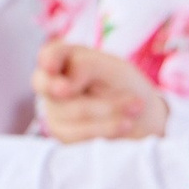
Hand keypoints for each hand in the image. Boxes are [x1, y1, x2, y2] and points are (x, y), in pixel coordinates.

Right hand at [35, 42, 164, 140]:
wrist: (142, 118)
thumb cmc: (124, 85)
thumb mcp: (113, 68)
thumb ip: (87, 67)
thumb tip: (64, 86)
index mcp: (65, 59)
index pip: (49, 55)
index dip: (49, 60)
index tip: (51, 67)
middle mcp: (52, 83)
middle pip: (45, 84)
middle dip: (57, 87)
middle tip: (65, 89)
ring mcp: (55, 109)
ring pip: (72, 110)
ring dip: (108, 109)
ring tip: (136, 106)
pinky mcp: (64, 133)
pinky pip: (80, 133)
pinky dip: (106, 128)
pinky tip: (126, 124)